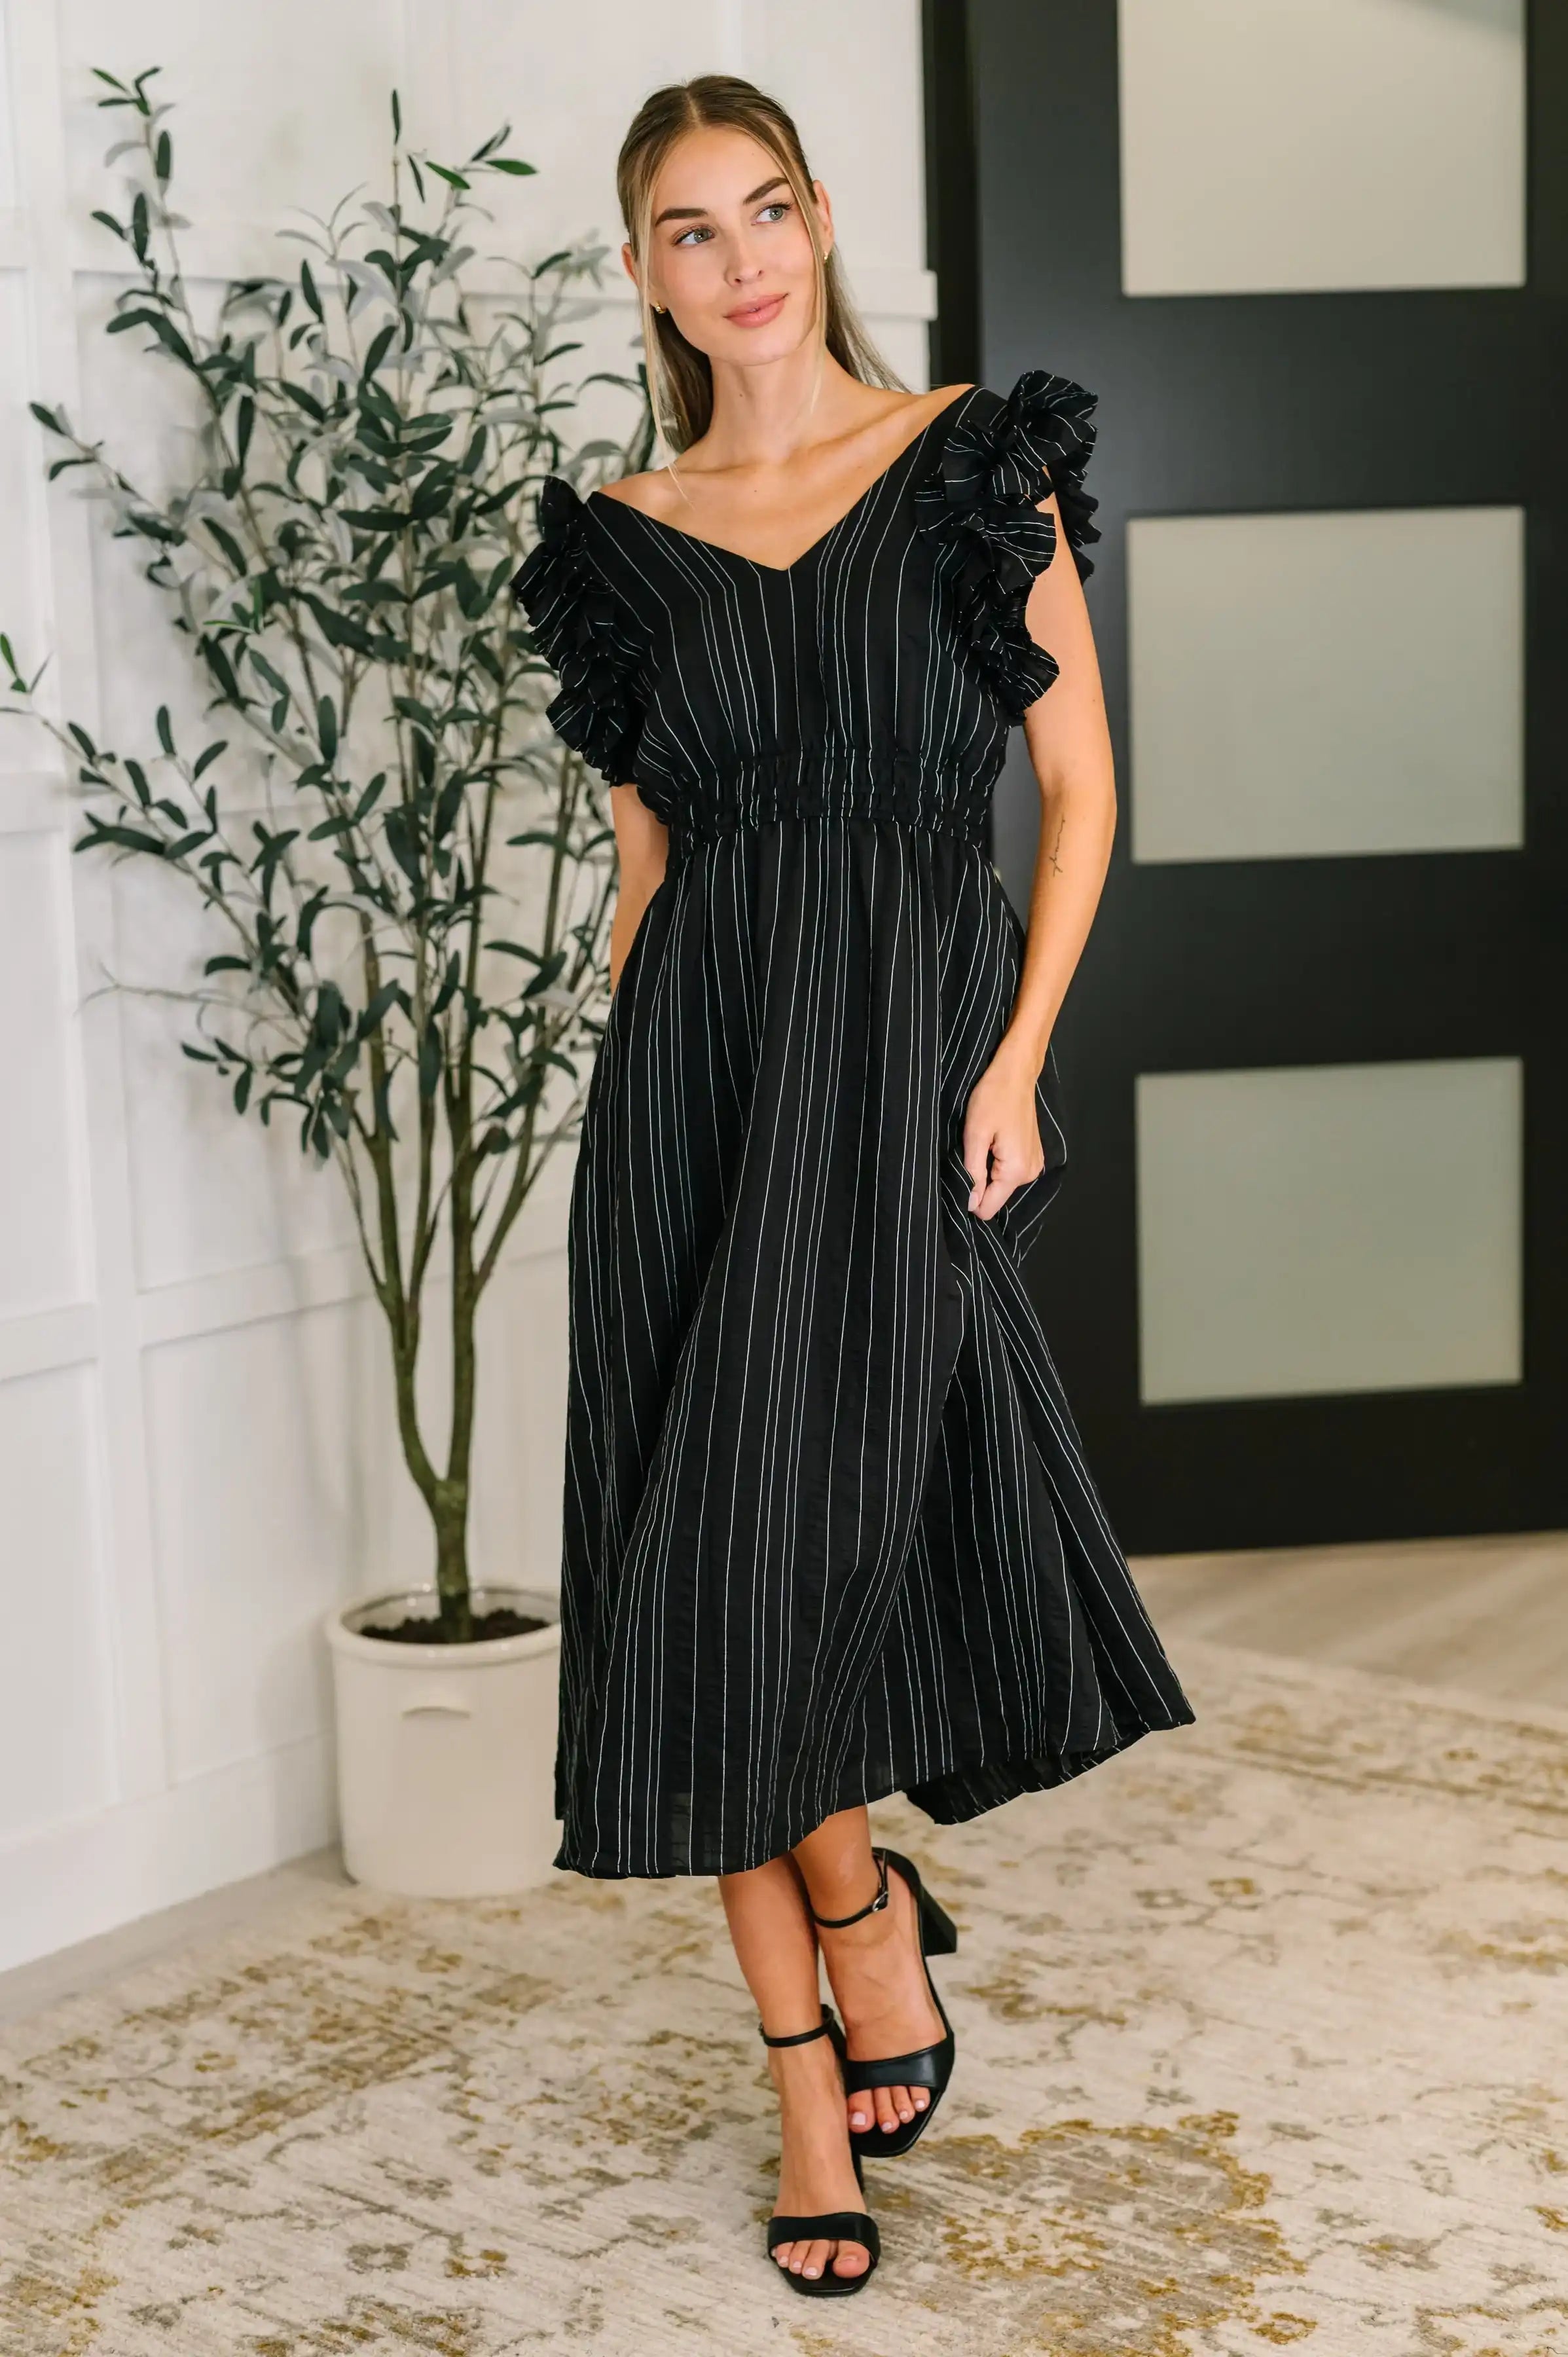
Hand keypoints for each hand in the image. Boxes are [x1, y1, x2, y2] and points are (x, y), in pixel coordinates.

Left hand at [961, 1038, 1045, 1220]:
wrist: (1016, 1073)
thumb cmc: (993, 1098)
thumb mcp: (975, 1135)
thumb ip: (973, 1172)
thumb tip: (970, 1205)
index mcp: (1017, 1171)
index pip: (988, 1208)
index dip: (970, 1198)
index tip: (959, 1176)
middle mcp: (1030, 1173)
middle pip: (995, 1197)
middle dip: (978, 1183)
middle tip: (970, 1153)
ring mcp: (1035, 1164)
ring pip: (1001, 1185)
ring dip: (987, 1171)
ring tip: (982, 1145)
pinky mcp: (1033, 1155)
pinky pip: (1009, 1172)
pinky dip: (997, 1164)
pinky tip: (993, 1143)